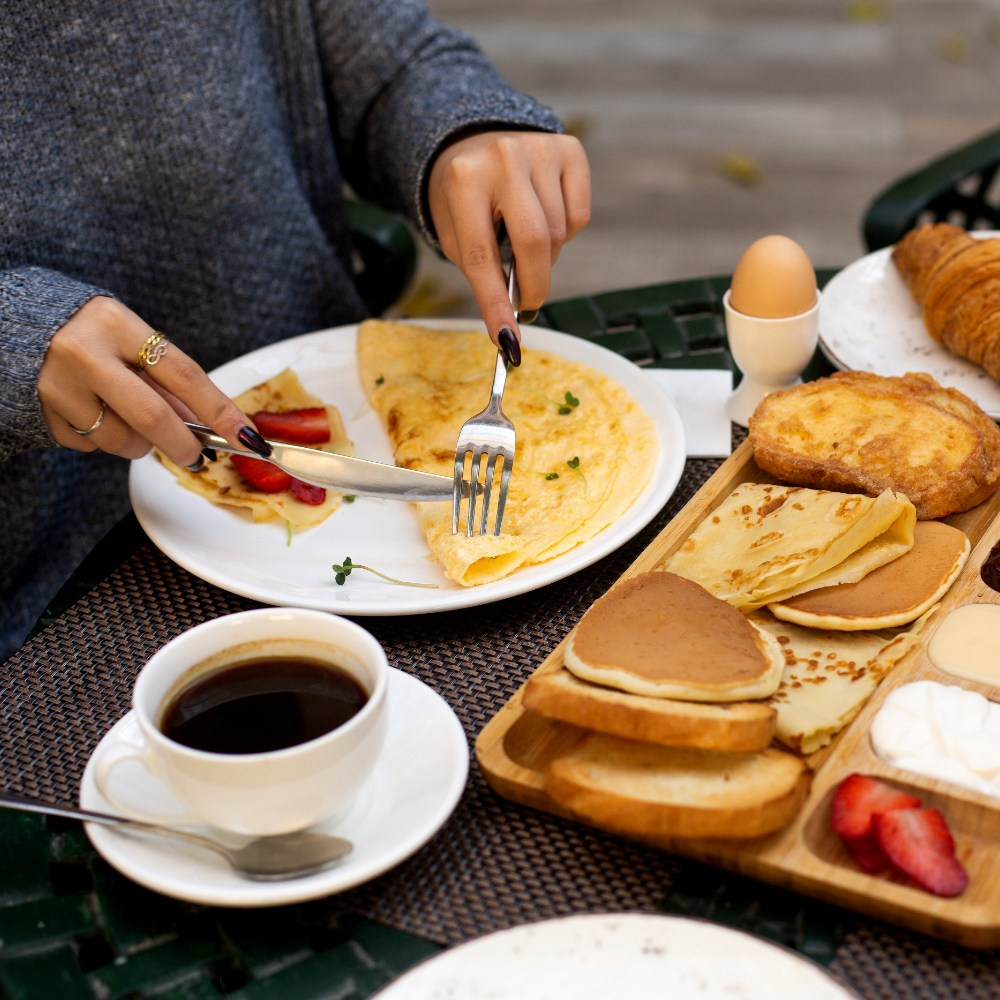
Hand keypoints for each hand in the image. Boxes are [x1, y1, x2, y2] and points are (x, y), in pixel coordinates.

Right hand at [37, 296, 263, 467]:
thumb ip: (163, 378)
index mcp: (117, 324)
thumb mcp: (126, 338)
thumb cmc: (86, 332)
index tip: (246, 436)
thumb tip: (206, 424)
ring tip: (126, 417)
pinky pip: (89, 445)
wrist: (12, 326)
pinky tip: (90, 413)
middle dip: (183, 444)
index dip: (220, 410)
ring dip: (138, 443)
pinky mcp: (41, 413)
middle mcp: (85, 352)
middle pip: (153, 417)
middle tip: (195, 455)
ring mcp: (58, 385)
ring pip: (122, 439)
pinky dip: (101, 439)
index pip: (184, 374)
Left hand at [427, 130, 590, 355]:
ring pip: (558, 233)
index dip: (496, 304)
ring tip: (524, 244)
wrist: (477, 143)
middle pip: (534, 242)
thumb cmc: (465, 201)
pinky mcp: (570, 150)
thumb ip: (483, 273)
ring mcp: (540, 149)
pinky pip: (578, 216)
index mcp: (464, 180)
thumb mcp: (457, 234)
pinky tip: (544, 216)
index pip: (483, 256)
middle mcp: (504, 157)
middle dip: (534, 285)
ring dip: (546, 257)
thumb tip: (511, 329)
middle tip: (527, 304)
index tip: (508, 339)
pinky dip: (565, 232)